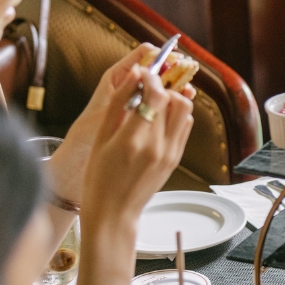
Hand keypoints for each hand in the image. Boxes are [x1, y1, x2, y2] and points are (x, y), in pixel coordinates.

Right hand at [80, 61, 194, 232]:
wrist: (114, 212)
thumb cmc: (98, 177)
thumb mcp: (101, 137)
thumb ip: (119, 104)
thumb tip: (134, 74)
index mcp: (134, 140)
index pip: (157, 95)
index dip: (153, 78)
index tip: (144, 72)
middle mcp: (158, 146)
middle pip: (177, 100)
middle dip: (164, 86)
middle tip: (149, 84)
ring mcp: (171, 153)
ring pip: (186, 111)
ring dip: (173, 100)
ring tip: (154, 100)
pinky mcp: (177, 158)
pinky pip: (185, 127)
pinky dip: (176, 115)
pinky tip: (159, 118)